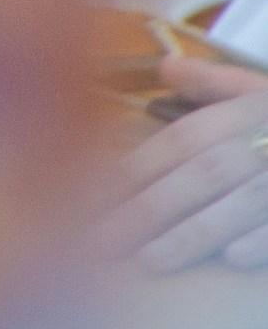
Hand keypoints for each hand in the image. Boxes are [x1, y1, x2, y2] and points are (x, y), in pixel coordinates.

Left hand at [97, 55, 267, 270]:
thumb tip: (166, 67)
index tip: (79, 201)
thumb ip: (215, 84)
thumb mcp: (266, 92)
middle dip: (142, 212)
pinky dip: (263, 243)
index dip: (126, 173)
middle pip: (196, 179)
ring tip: (149, 261)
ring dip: (192, 236)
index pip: (173, 145)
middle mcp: (263, 145)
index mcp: (245, 115)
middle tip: (94, 244)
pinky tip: (232, 259)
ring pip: (239, 208)